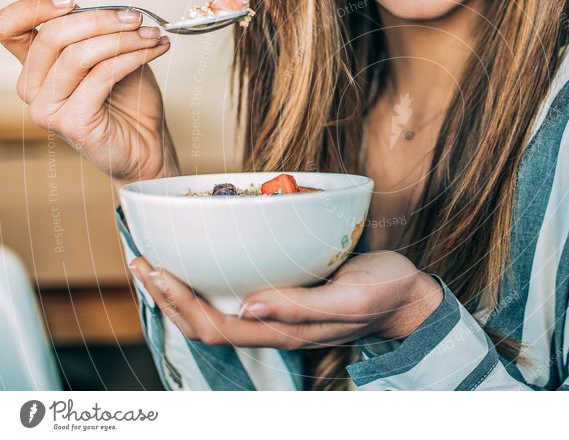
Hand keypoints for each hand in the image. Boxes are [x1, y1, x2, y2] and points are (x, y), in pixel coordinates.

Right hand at [0, 0, 178, 186]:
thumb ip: (77, 19)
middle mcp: (32, 87)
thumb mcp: (105, 49)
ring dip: (123, 39)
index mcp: (35, 65)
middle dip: (100, 20)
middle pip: (52, 35)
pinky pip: (100, 76)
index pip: (8, 26)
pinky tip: (152, 52)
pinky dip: (131, 57)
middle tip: (135, 17)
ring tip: (152, 35)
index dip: (34, 6)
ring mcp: (47, 107)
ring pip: (78, 55)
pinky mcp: (70, 122)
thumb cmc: (128, 99)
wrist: (149, 144)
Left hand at [128, 251, 443, 349]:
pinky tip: (199, 261)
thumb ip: (301, 306)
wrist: (406, 295)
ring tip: (156, 262)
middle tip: (141, 260)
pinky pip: (233, 296)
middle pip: (203, 323)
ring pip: (214, 312)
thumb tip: (249, 305)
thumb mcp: (349, 298)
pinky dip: (206, 281)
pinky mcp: (283, 296)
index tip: (154, 270)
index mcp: (284, 330)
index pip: (214, 327)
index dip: (179, 303)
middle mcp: (273, 325)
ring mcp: (276, 313)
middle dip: (167, 297)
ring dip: (180, 292)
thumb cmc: (383, 293)